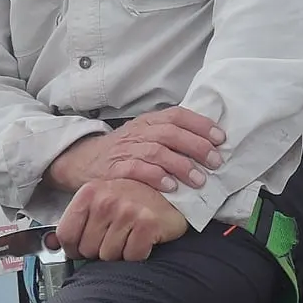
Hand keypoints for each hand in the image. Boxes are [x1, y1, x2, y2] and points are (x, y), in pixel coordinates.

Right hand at [46, 109, 224, 195]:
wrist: (83, 161)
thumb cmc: (122, 151)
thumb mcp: (144, 135)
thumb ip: (170, 135)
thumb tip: (210, 143)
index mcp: (148, 121)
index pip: (177, 115)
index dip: (200, 125)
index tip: (220, 138)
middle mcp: (138, 132)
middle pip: (171, 133)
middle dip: (197, 146)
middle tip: (215, 162)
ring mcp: (126, 150)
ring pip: (157, 152)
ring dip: (181, 165)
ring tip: (199, 180)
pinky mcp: (115, 170)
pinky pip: (138, 170)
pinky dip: (156, 178)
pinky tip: (171, 187)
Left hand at [49, 179, 189, 262]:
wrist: (176, 191)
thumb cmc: (137, 199)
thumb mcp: (102, 201)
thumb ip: (79, 221)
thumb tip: (53, 244)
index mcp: (90, 192)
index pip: (66, 234)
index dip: (73, 248)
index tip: (82, 249)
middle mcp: (106, 200)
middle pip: (87, 249)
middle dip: (100, 251)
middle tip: (116, 238)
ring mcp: (127, 211)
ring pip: (109, 256)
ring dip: (121, 252)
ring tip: (130, 236)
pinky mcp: (147, 224)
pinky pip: (132, 257)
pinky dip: (139, 254)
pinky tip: (143, 239)